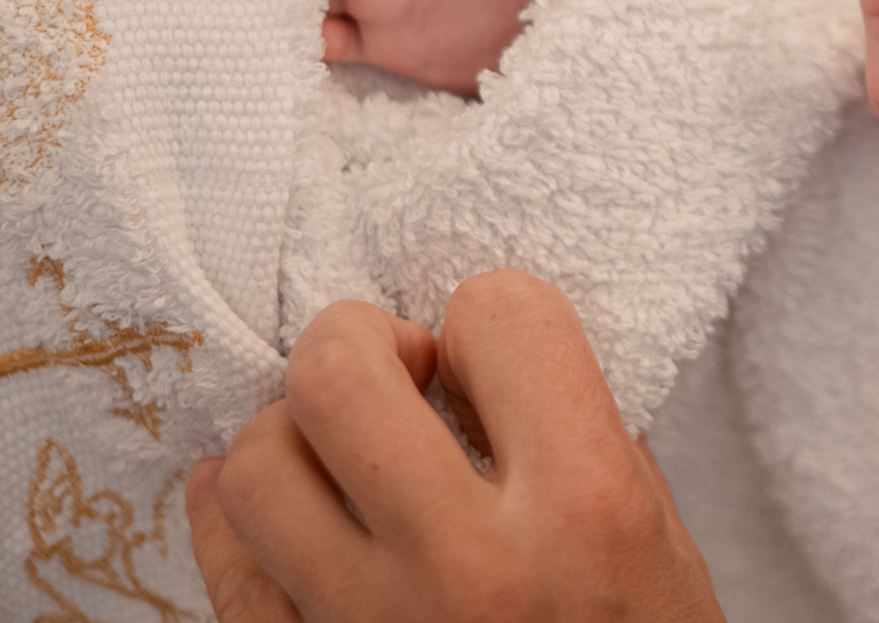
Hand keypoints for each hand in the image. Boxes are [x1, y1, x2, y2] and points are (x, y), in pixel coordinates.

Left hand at [187, 272, 723, 622]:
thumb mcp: (658, 544)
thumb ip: (576, 438)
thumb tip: (475, 361)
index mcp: (585, 510)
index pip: (499, 312)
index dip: (492, 320)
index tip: (493, 359)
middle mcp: (470, 566)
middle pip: (336, 372)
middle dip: (360, 343)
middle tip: (397, 374)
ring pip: (254, 463)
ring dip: (293, 437)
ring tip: (342, 457)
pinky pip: (220, 564)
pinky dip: (232, 513)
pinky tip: (277, 505)